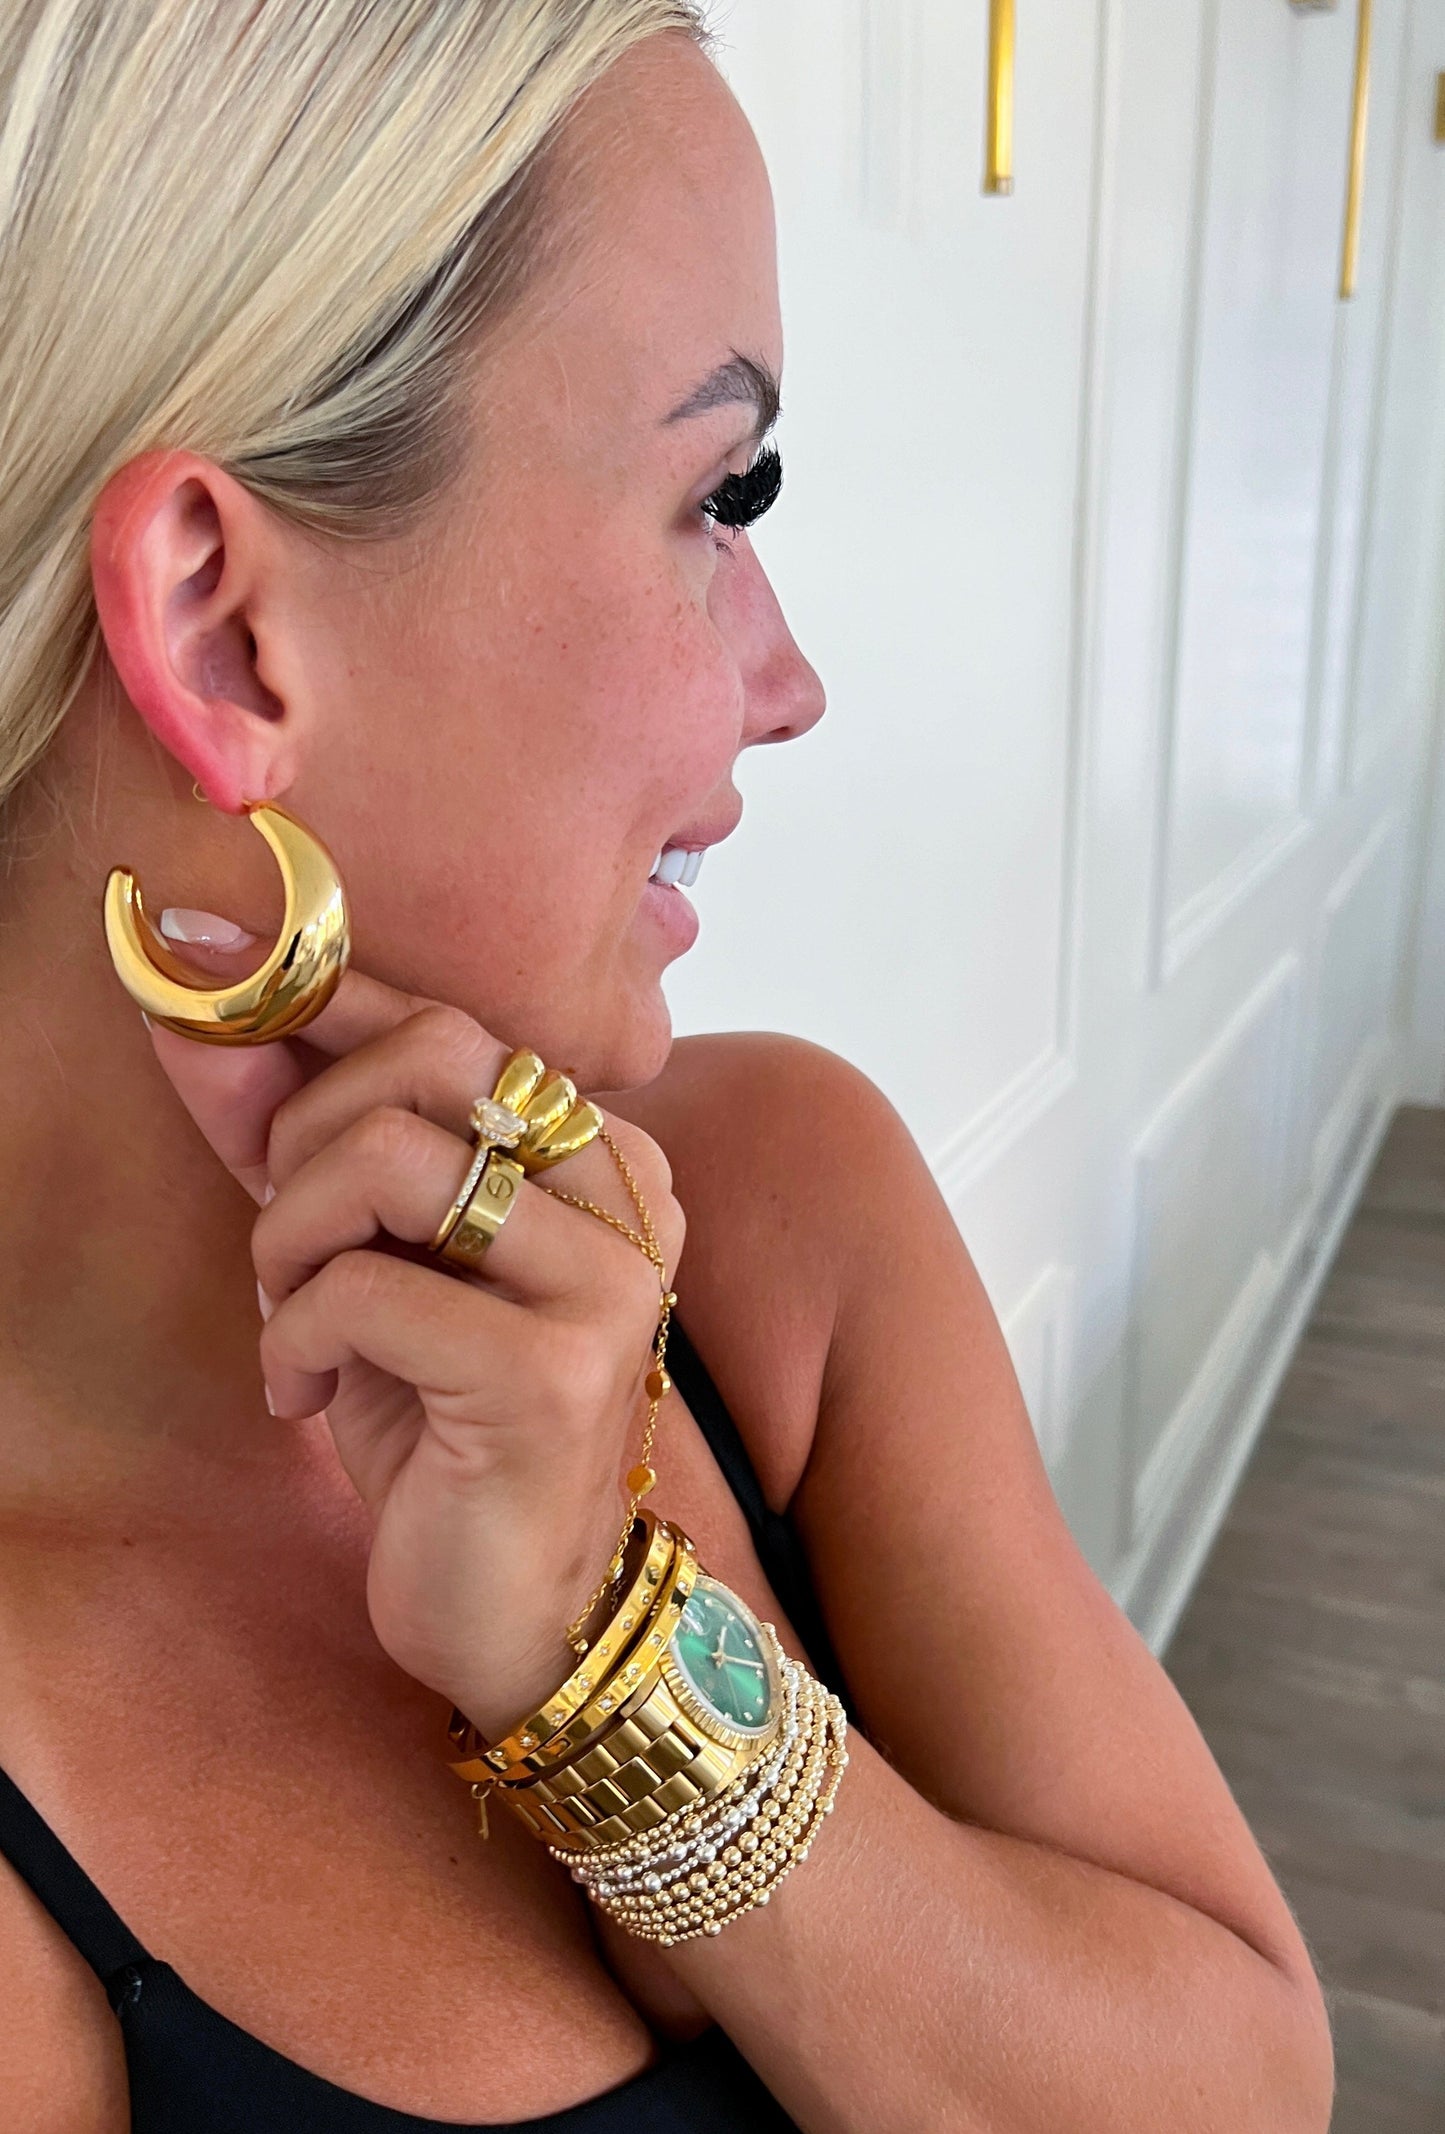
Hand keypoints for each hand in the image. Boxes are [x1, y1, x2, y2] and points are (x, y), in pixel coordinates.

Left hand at [142, 930, 684, 1741]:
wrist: (518, 1608)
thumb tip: (197, 1013)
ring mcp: (606, 1284)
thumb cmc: (443, 1421)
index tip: (214, 1005)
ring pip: (386, 1157)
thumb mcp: (366, 1257)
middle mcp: (629, 1198)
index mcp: (605, 1154)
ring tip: (297, 1324)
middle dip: (301, 1140)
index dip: (319, 1013)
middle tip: (289, 1249)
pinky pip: (360, 1288)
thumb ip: (298, 1136)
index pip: (449, 1022)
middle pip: (424, 1058)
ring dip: (289, 1243)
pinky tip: (311, 1396)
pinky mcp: (550, 1374)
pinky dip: (297, 1338)